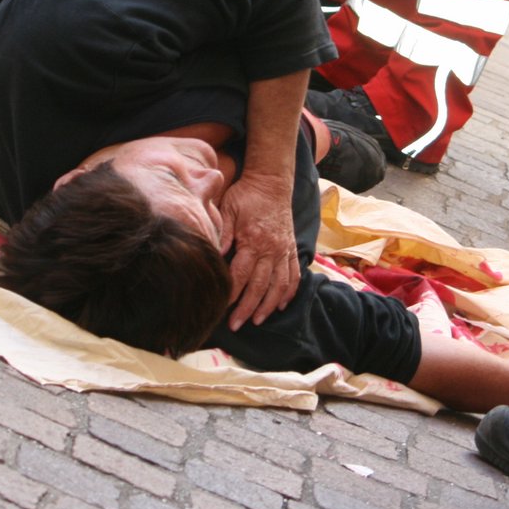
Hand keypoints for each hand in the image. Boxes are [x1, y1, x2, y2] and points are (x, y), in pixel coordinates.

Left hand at [218, 172, 300, 329]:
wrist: (272, 183)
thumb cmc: (246, 195)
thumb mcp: (228, 208)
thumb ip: (223, 232)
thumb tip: (215, 254)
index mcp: (254, 240)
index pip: (241, 274)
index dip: (232, 293)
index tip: (222, 308)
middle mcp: (272, 249)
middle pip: (260, 286)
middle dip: (247, 308)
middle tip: (236, 325)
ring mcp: (284, 250)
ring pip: (279, 285)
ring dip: (269, 306)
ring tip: (257, 320)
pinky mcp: (291, 249)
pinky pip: (293, 275)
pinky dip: (289, 292)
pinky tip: (282, 305)